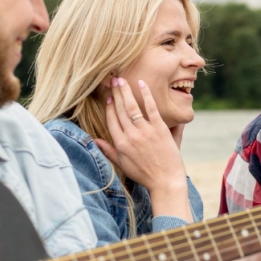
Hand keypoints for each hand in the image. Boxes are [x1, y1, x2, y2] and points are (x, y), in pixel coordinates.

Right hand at [93, 77, 190, 220]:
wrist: (165, 181)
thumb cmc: (144, 174)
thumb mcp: (123, 164)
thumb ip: (109, 151)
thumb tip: (95, 140)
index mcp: (120, 144)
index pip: (111, 120)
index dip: (109, 107)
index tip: (108, 97)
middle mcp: (130, 136)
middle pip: (119, 110)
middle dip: (115, 93)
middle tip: (113, 80)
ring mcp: (145, 132)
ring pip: (132, 107)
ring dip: (126, 91)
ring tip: (122, 79)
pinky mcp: (159, 129)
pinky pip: (151, 108)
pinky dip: (146, 95)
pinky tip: (142, 84)